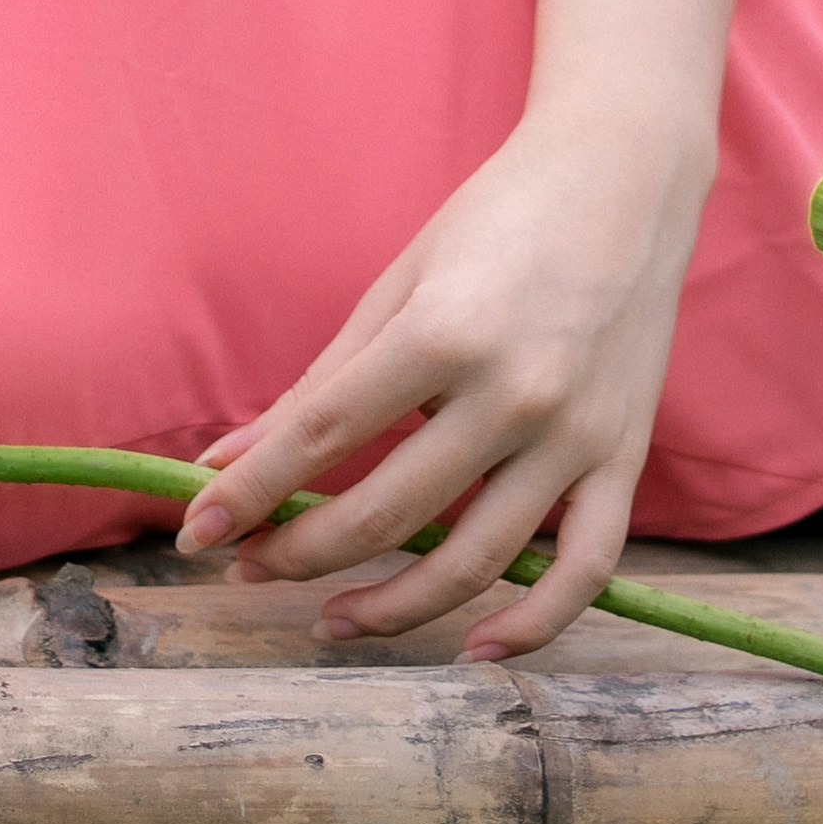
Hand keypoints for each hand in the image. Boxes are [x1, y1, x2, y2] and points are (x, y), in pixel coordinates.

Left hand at [176, 113, 710, 659]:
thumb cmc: (499, 221)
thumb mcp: (399, 285)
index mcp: (444, 333)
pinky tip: (473, 646)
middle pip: (389, 513)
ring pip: (476, 561)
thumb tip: (225, 462)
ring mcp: (577, 433)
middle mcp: (514, 391)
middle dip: (299, 554)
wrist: (629, 177)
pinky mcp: (626, 457)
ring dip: (390, 606)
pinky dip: (533, 623)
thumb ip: (320, 384)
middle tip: (247, 571)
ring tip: (328, 617)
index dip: (248, 495)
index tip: (193, 534)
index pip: (322, 438)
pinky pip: (584, 569)